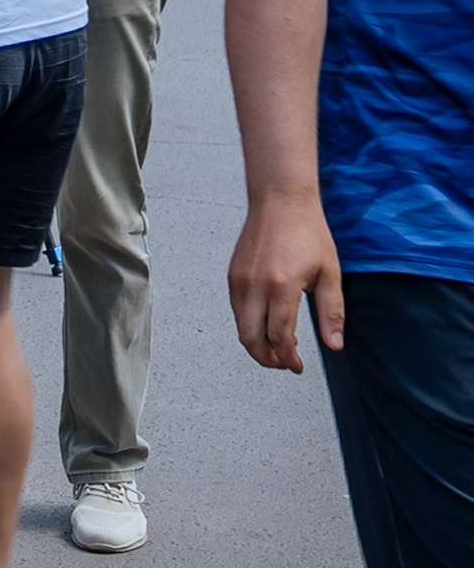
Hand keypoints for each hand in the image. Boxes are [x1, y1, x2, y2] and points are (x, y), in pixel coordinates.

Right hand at [228, 188, 344, 369]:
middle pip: (251, 338)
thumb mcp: (329, 274)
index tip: (297, 366)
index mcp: (282, 286)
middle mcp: (255, 285)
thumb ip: (331, 312)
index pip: (279, 336)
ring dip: (256, 343)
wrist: (281, 201)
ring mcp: (240, 280)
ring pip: (240, 326)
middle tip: (284, 363)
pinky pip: (236, 310)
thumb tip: (335, 344)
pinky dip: (249, 325)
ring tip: (277, 347)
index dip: (288, 357)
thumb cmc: (307, 231)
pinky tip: (267, 323)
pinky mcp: (233, 275)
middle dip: (267, 358)